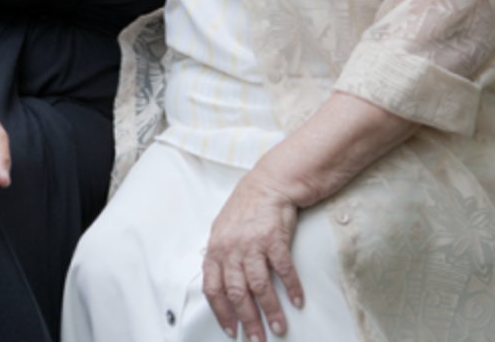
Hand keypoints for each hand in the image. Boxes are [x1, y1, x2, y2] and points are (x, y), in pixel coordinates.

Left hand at [202, 169, 303, 341]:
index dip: (221, 313)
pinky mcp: (274, 239)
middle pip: (236, 293)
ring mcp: (252, 244)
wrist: (268, 184)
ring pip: (259, 286)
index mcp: (215, 249)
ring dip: (271, 310)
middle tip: (257, 338)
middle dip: (247, 320)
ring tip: (279, 326)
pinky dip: (292, 288)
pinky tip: (297, 301)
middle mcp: (230, 248)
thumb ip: (220, 258)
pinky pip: (283, 270)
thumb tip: (218, 285)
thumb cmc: (246, 210)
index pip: (212, 288)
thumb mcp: (223, 232)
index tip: (232, 331)